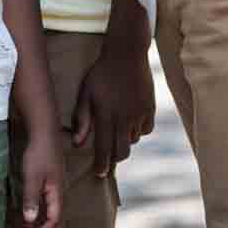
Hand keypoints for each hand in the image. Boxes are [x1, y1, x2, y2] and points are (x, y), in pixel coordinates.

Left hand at [14, 130, 64, 227]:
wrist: (45, 133)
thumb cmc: (38, 153)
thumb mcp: (31, 177)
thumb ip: (31, 199)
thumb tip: (30, 221)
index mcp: (57, 194)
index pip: (53, 222)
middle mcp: (60, 194)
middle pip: (57, 223)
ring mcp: (57, 189)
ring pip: (55, 216)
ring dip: (42, 227)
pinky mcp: (53, 184)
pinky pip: (51, 207)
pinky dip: (41, 216)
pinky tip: (29, 214)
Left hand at [72, 42, 155, 177]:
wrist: (127, 54)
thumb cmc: (101, 73)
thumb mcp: (86, 93)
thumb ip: (82, 119)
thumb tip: (77, 144)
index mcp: (106, 114)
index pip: (104, 148)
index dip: (102, 164)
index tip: (99, 173)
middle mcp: (124, 117)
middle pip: (122, 151)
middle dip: (114, 158)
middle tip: (108, 159)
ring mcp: (139, 113)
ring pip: (133, 140)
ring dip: (125, 141)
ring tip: (117, 132)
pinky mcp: (150, 108)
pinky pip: (146, 130)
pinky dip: (138, 131)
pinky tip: (130, 123)